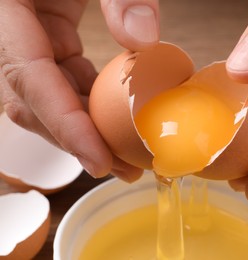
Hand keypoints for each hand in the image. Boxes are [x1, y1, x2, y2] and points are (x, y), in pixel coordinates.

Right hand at [0, 0, 157, 181]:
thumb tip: (143, 41)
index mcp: (6, 9)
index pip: (28, 78)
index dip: (64, 125)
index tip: (100, 160)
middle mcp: (9, 28)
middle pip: (34, 100)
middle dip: (77, 140)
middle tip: (123, 168)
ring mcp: (27, 34)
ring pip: (48, 96)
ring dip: (86, 129)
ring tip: (126, 156)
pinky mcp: (48, 35)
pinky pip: (64, 78)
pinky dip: (90, 103)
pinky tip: (118, 120)